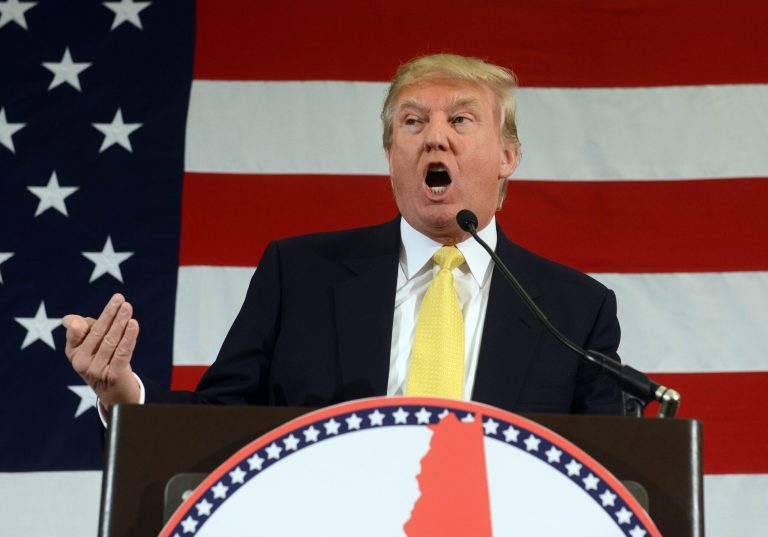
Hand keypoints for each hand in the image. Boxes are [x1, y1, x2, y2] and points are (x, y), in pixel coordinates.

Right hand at [62, 293, 140, 409]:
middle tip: (120, 299)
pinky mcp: (114, 376)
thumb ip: (80, 331)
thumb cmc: (101, 362)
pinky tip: (134, 324)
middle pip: (97, 333)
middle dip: (109, 314)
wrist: (115, 393)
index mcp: (73, 353)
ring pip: (111, 341)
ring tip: (128, 308)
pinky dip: (129, 337)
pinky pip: (122, 352)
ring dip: (120, 322)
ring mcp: (97, 371)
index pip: (78, 331)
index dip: (89, 317)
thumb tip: (68, 319)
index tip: (105, 303)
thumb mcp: (88, 348)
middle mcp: (81, 363)